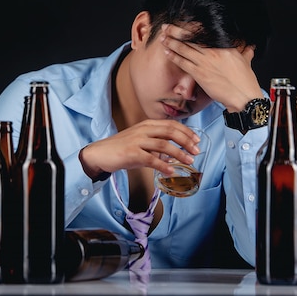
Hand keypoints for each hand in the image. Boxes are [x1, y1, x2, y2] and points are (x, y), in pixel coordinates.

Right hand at [79, 120, 200, 179]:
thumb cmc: (121, 148)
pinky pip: (152, 159)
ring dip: (179, 154)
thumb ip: (156, 145)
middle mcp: (143, 130)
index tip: (196, 140)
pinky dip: (163, 166)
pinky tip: (171, 171)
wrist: (100, 153)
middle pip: (170, 132)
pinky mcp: (132, 153)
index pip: (171, 124)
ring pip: (164, 145)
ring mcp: (137, 141)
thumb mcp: (139, 141)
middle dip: (186, 141)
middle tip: (196, 151)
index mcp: (146, 124)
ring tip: (189, 161)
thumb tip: (173, 156)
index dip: (186, 132)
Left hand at [159, 23, 264, 111]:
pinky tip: (167, 52)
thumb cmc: (245, 80)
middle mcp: (213, 51)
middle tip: (166, 27)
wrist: (242, 96)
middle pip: (190, 38)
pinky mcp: (199, 73)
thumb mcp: (245, 61)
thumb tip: (249, 47)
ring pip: (184, 48)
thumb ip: (245, 52)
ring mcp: (205, 62)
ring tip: (163, 37)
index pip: (204, 32)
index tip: (182, 23)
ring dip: (171, 42)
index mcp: (224, 45)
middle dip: (176, 31)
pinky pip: (183, 62)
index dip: (190, 27)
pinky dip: (174, 56)